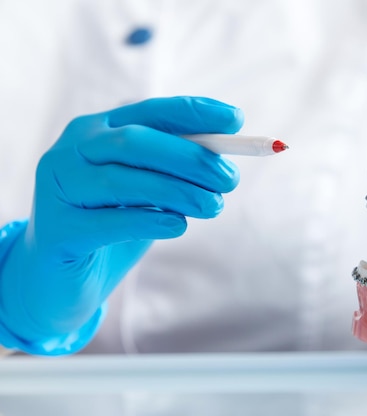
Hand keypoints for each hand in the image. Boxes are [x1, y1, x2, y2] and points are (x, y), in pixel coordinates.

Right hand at [0, 96, 242, 354]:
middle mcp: (71, 151)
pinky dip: (151, 221)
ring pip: (123, 181)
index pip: (150, 111)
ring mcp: (58, 190)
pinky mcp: (57, 231)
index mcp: (97, 131)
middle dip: (191, 158)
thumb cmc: (114, 225)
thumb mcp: (147, 191)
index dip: (194, 113)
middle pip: (135, 143)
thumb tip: (225, 160)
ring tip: (214, 206)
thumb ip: (175, 171)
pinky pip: (109, 222)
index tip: (236, 119)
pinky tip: (178, 226)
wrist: (60, 280)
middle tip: (229, 179)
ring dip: (179, 192)